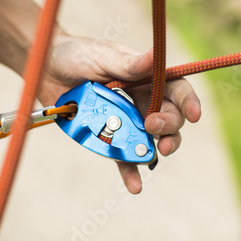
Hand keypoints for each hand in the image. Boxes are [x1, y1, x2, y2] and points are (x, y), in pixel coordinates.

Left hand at [39, 35, 200, 193]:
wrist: (47, 70)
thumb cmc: (76, 55)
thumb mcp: (101, 55)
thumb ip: (127, 63)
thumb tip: (154, 56)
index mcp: (144, 77)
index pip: (175, 89)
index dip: (188, 101)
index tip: (194, 114)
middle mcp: (140, 101)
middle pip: (168, 118)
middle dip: (168, 126)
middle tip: (153, 128)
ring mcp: (124, 121)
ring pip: (150, 141)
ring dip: (156, 151)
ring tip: (153, 156)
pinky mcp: (107, 137)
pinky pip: (122, 156)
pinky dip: (130, 171)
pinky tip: (135, 185)